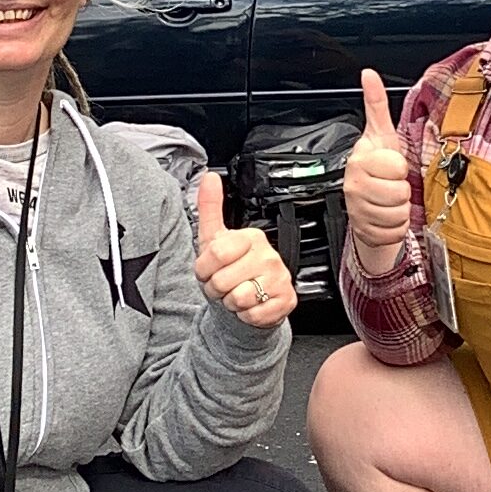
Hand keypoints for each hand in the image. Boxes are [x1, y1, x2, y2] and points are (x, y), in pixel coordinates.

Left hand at [194, 172, 295, 325]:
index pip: (215, 254)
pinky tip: (251, 305)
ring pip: (238, 298)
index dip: (205, 269)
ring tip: (238, 294)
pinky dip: (246, 315)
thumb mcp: (215, 238)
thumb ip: (210, 207)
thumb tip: (209, 176)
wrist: (250, 301)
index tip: (210, 269)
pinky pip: (253, 314)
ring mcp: (280, 278)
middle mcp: (269, 255)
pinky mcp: (286, 300)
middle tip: (225, 284)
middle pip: (223, 280)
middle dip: (216, 289)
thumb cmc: (230, 269)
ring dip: (231, 303)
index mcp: (251, 237)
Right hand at [344, 68, 410, 249]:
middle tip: (391, 186)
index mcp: (359, 159)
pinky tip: (386, 218)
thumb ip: (376, 104)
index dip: (400, 167)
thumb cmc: (378, 169)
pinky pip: (395, 231)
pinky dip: (396, 228)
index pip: (396, 165)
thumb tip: (369, 74)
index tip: (391, 167)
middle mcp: (354, 184)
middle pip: (399, 192)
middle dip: (401, 191)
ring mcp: (357, 209)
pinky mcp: (364, 231)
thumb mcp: (381, 136)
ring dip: (400, 210)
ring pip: (398, 213)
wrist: (365, 207)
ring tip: (388, 202)